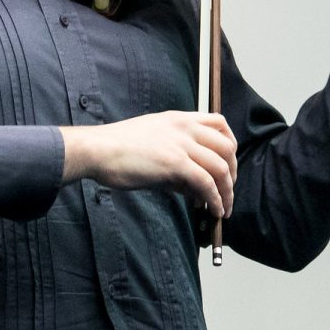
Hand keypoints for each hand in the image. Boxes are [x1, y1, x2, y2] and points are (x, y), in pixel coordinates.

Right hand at [61, 111, 236, 217]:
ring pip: (221, 168)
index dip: (230, 145)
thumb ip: (176, 160)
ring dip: (227, 192)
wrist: (97, 150)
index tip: (228, 164)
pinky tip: (214, 210)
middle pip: (227, 147)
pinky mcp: (175, 164)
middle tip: (227, 191)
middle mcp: (185, 128)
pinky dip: (215, 199)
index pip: (219, 123)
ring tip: (224, 208)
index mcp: (179, 118)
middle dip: (232, 172)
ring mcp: (181, 144)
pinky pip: (206, 183)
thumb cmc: (117, 149)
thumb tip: (193, 187)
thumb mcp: (153, 144)